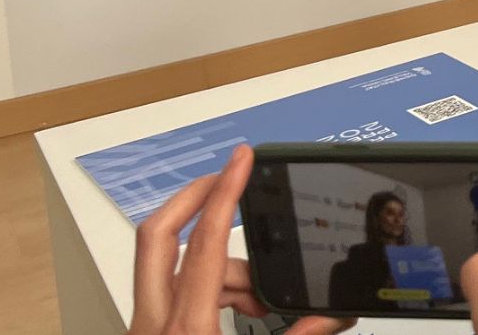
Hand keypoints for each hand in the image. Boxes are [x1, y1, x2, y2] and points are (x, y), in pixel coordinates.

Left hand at [130, 145, 351, 334]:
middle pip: (157, 234)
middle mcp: (154, 323)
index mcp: (187, 329)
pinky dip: (209, 287)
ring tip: (261, 294)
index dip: (226, 193)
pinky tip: (243, 307)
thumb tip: (333, 316)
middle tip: (228, 178)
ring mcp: (144, 329)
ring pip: (170, 267)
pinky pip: (173, 291)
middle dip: (194, 198)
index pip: (205, 243)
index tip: (242, 159)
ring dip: (218, 263)